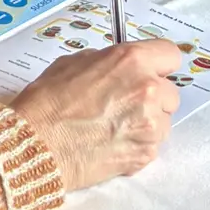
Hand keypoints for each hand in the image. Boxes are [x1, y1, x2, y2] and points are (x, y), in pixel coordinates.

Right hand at [16, 39, 181, 190]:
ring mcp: (149, 125)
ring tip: (116, 125)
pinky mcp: (146, 155)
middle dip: (153, 96)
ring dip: (147, 122)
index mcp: (131, 60)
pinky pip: (153, 145)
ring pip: (164, 121)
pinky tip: (113, 141)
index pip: (170, 54)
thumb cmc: (50, 99)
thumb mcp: (75, 61)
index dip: (158, 62)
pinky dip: (138, 144)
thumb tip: (119, 68)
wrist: (39, 142)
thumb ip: (108, 62)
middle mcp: (147, 90)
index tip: (150, 69)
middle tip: (126, 101)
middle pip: (170, 92)